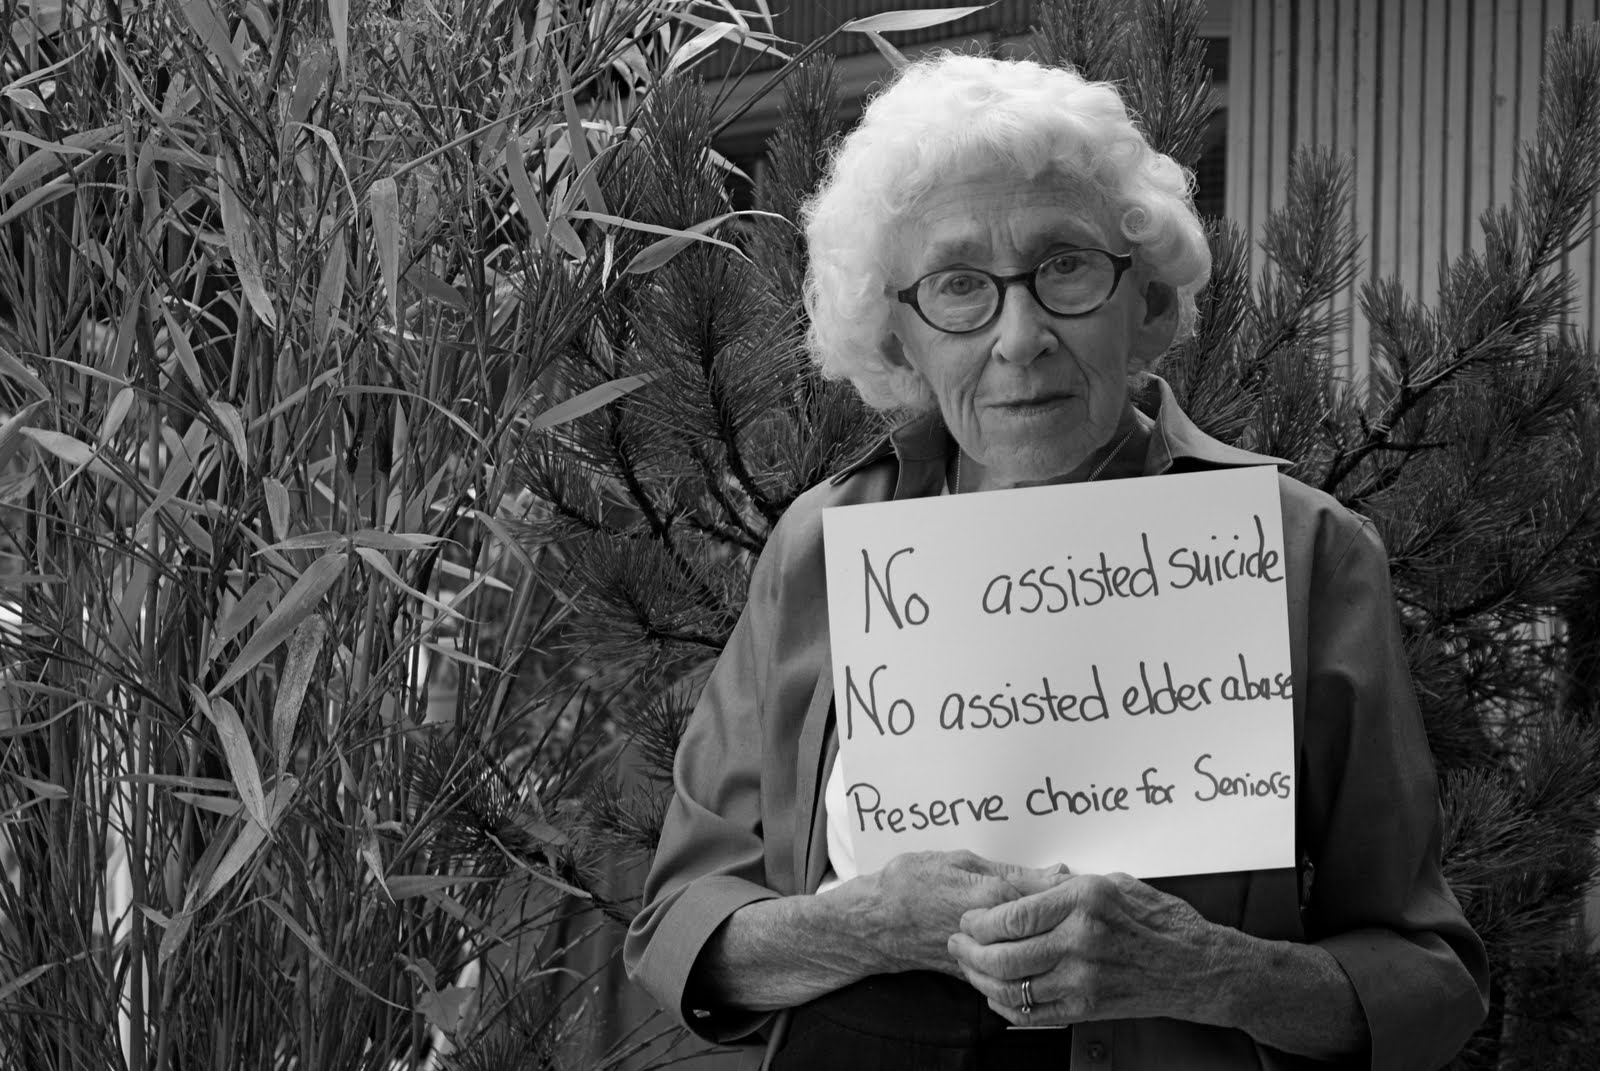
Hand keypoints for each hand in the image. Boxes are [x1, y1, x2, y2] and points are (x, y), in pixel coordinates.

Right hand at [838, 850, 1068, 976]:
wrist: (875, 922)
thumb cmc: (912, 882)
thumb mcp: (960, 861)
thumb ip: (1011, 871)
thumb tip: (1057, 873)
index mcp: (995, 894)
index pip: (1052, 894)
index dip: (1075, 892)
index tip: (1092, 888)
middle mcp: (994, 929)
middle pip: (1047, 928)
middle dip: (1067, 920)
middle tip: (1085, 910)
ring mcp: (985, 954)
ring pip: (1032, 952)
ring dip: (1048, 942)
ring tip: (1062, 931)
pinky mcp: (974, 971)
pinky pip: (1010, 970)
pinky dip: (1023, 959)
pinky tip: (1032, 950)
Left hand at [947, 871, 1228, 1025]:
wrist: (1195, 966)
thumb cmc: (1156, 920)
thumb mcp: (1107, 883)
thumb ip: (1057, 887)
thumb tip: (1013, 884)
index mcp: (1083, 901)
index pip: (1011, 915)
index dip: (978, 921)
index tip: (966, 919)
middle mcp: (1081, 940)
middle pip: (1003, 954)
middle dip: (969, 950)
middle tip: (957, 942)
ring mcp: (1084, 979)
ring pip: (1012, 985)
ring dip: (981, 978)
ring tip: (970, 967)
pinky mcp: (1088, 1008)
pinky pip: (1033, 1013)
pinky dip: (1006, 1005)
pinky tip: (996, 994)